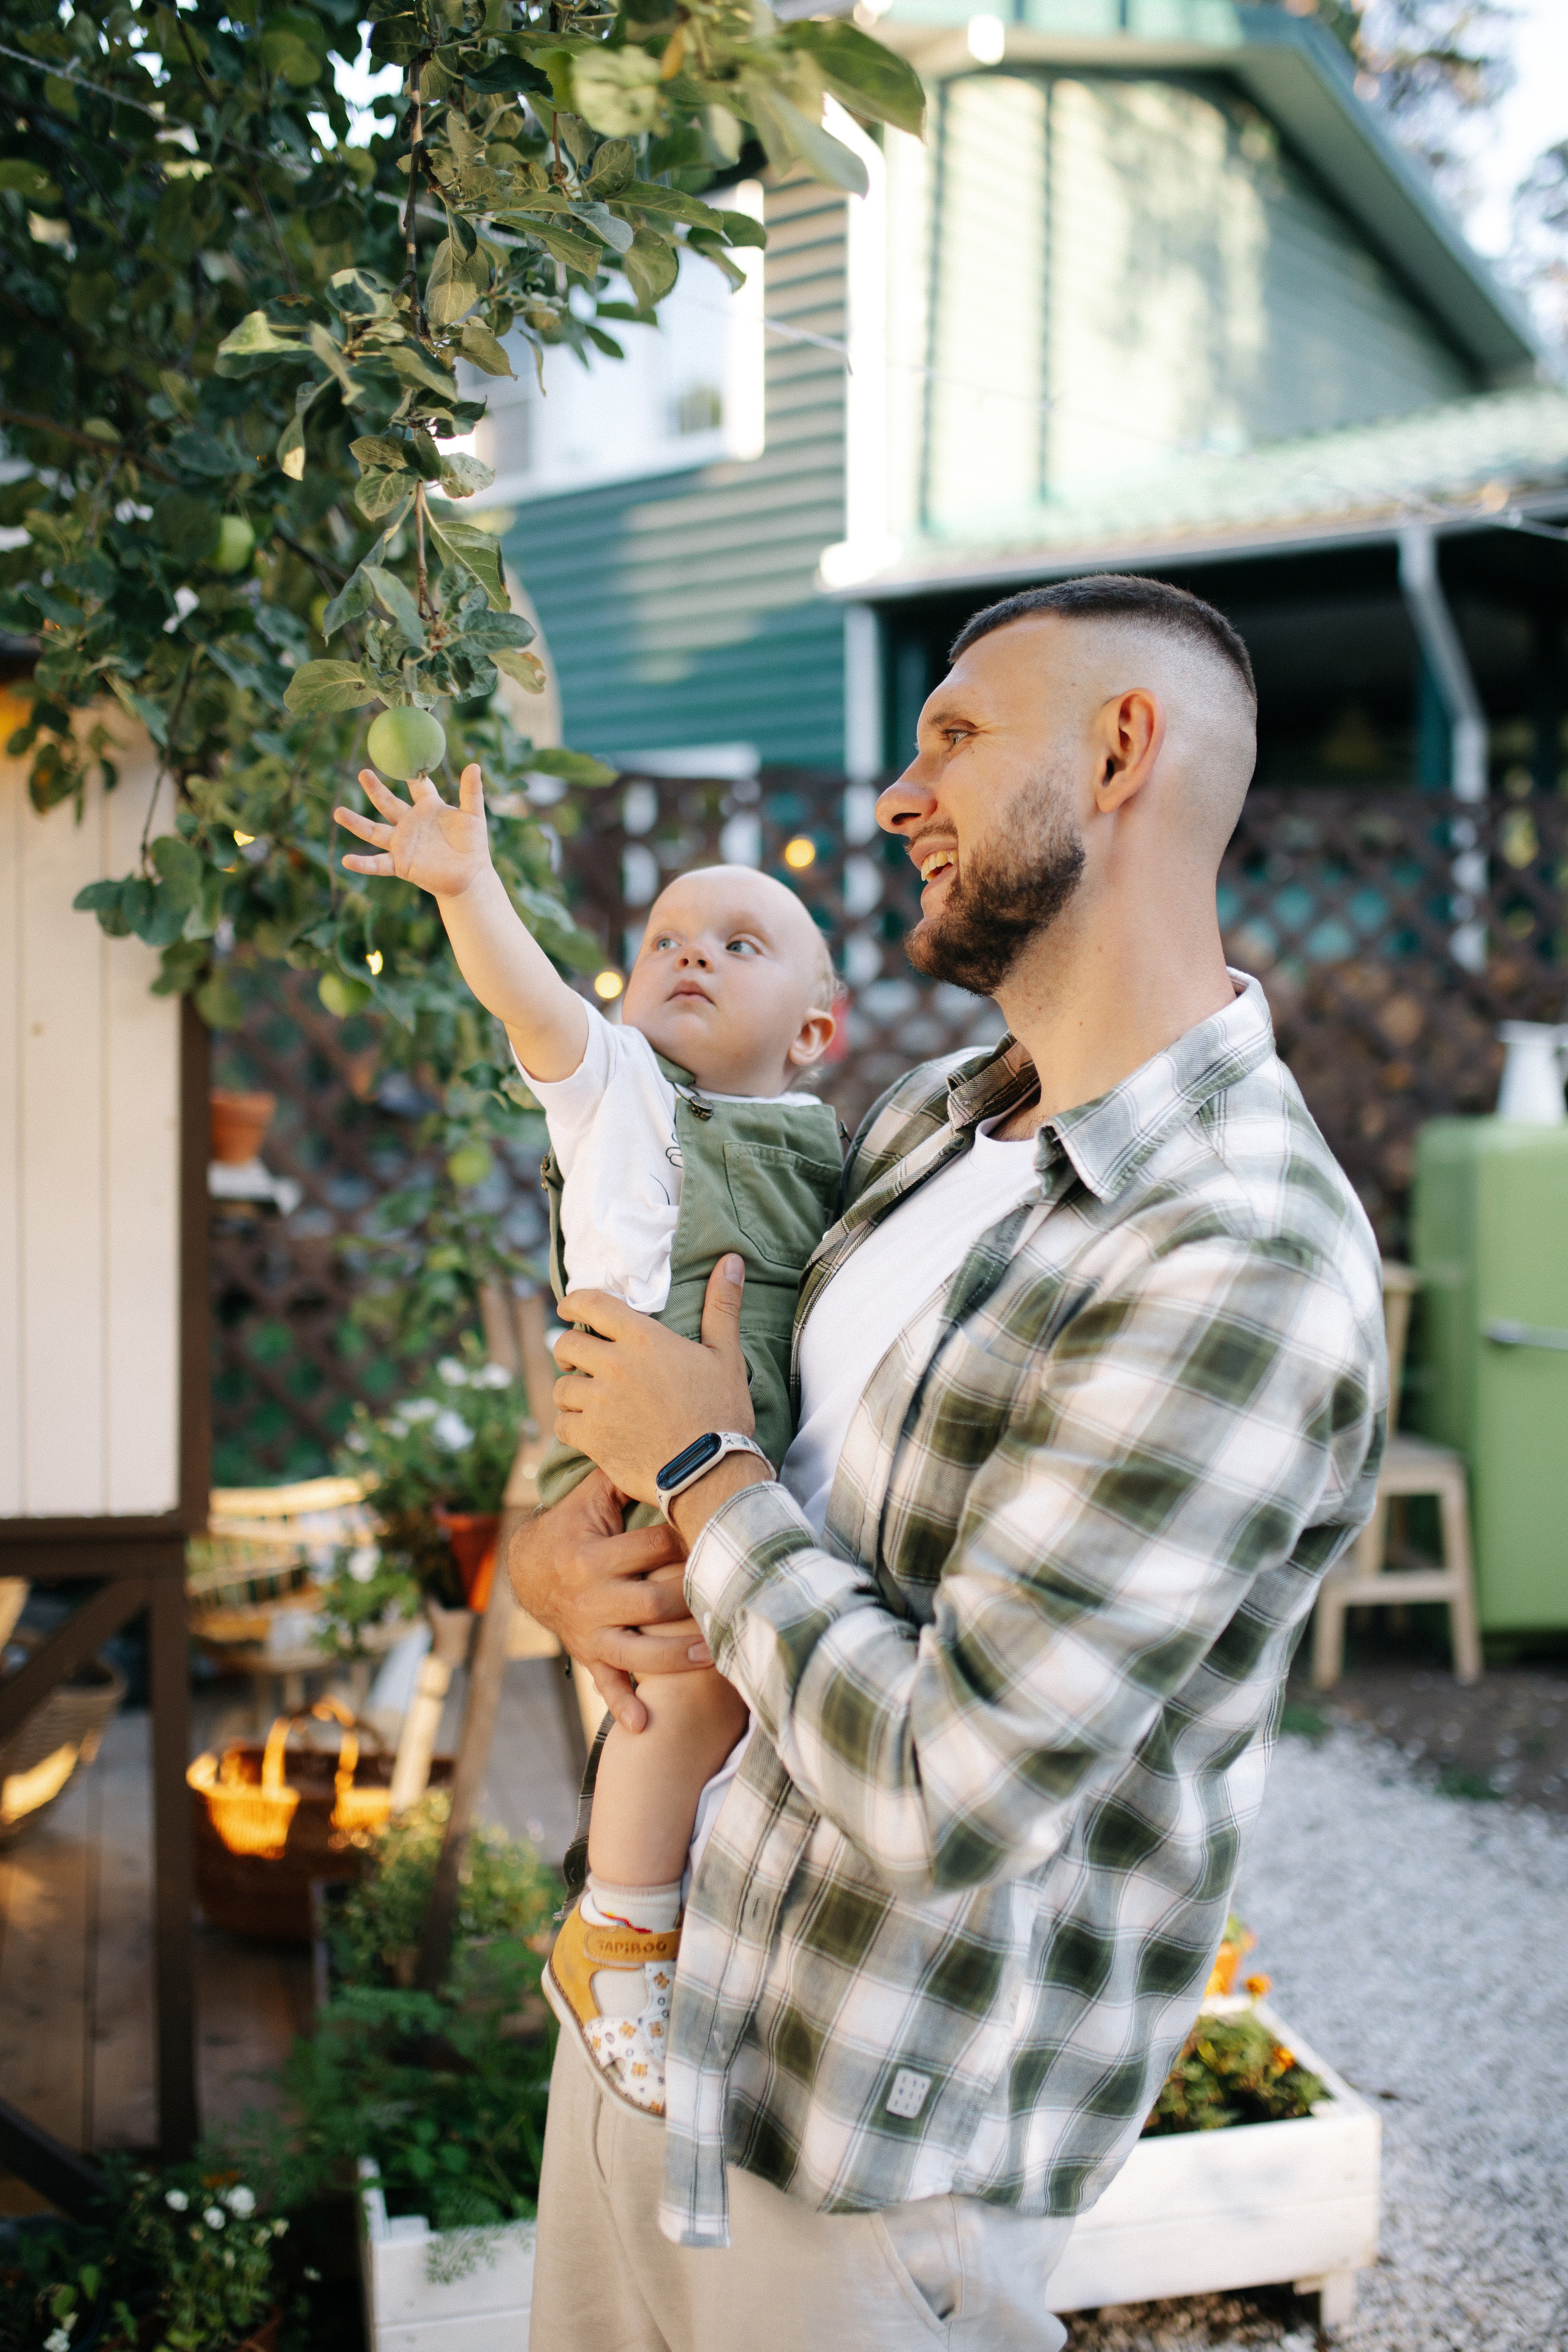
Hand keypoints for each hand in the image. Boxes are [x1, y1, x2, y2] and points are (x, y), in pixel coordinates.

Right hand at [335, 761, 492, 901]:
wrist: (470, 876)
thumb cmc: (473, 845)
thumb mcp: (473, 816)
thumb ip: (471, 792)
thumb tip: (474, 765)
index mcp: (427, 808)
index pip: (416, 785)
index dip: (409, 772)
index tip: (397, 754)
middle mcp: (410, 823)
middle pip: (388, 803)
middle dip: (375, 789)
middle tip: (363, 772)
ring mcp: (403, 844)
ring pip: (374, 831)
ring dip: (355, 823)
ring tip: (337, 812)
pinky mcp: (401, 865)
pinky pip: (378, 863)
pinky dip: (363, 863)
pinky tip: (347, 860)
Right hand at [506, 1466, 712, 1731]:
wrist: (526, 1568)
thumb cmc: (572, 1525)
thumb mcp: (589, 1497)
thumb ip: (623, 1475)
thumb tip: (670, 1445)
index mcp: (591, 1554)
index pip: (651, 1549)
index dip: (686, 1541)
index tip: (719, 1537)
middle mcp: (589, 1596)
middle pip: (652, 1602)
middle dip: (692, 1601)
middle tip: (733, 1595)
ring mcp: (588, 1631)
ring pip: (637, 1650)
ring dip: (677, 1657)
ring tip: (715, 1654)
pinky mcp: (587, 1654)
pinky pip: (605, 1683)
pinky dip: (623, 1704)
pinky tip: (646, 1723)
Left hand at [553, 1256, 756, 1506]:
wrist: (709, 1471)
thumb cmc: (721, 1411)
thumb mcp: (726, 1354)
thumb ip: (721, 1305)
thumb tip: (731, 1260)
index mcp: (642, 1339)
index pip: (590, 1303)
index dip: (573, 1302)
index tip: (569, 1309)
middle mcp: (613, 1365)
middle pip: (566, 1344)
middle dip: (570, 1350)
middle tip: (582, 1360)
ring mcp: (598, 1402)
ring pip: (562, 1386)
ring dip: (572, 1390)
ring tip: (587, 1399)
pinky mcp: (590, 1437)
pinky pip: (561, 1423)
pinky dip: (570, 1425)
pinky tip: (589, 1429)